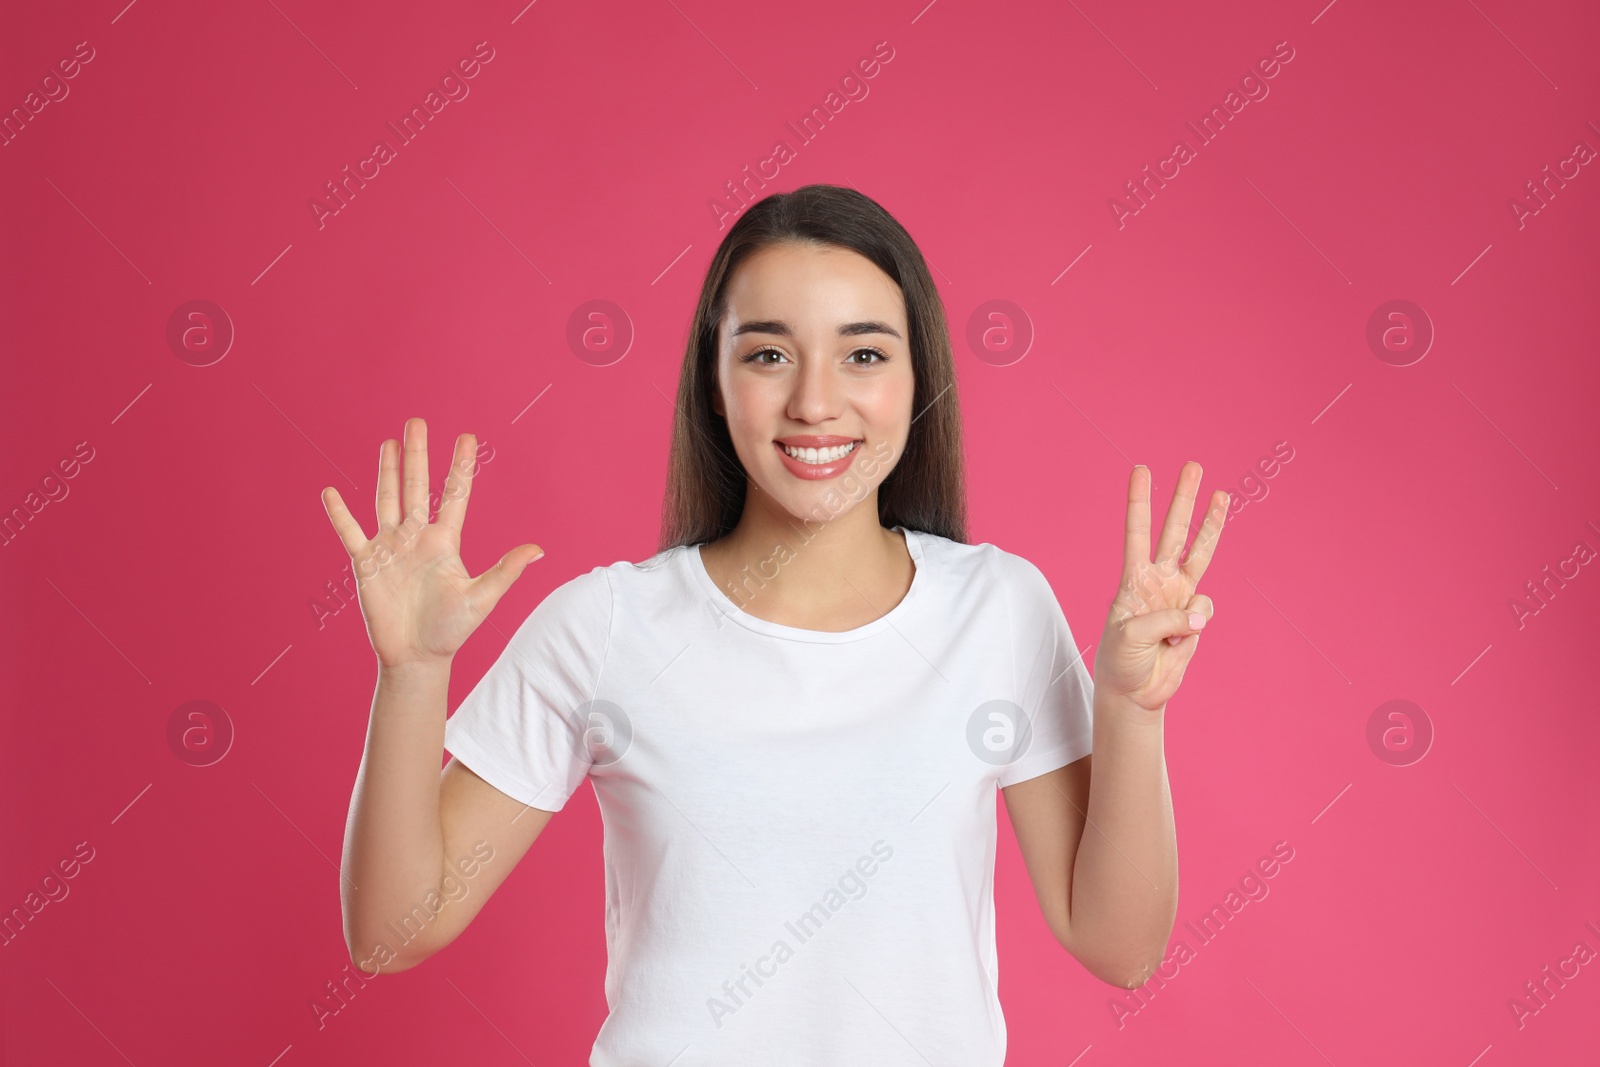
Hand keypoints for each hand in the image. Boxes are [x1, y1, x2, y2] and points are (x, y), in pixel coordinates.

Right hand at [320, 418, 543, 669]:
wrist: (417, 657)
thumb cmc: (452, 630)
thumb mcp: (482, 598)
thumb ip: (506, 570)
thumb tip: (538, 549)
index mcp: (445, 542)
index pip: (454, 494)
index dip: (459, 467)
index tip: (466, 437)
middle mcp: (417, 538)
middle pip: (417, 487)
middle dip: (417, 455)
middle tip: (416, 421)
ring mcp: (391, 548)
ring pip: (387, 500)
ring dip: (387, 472)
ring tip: (388, 443)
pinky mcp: (367, 564)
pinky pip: (350, 533)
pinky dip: (340, 514)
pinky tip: (330, 492)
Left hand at [1094, 462, 1227, 712]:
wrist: (1135, 690)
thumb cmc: (1121, 660)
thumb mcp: (1130, 638)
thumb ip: (1165, 621)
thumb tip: (1199, 616)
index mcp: (1134, 579)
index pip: (1136, 532)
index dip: (1139, 502)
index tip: (1141, 470)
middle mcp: (1159, 580)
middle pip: (1174, 531)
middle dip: (1183, 499)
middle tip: (1193, 466)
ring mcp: (1179, 596)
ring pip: (1201, 552)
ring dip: (1212, 523)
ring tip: (1222, 494)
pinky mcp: (1195, 618)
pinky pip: (1205, 611)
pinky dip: (1196, 625)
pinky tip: (1179, 640)